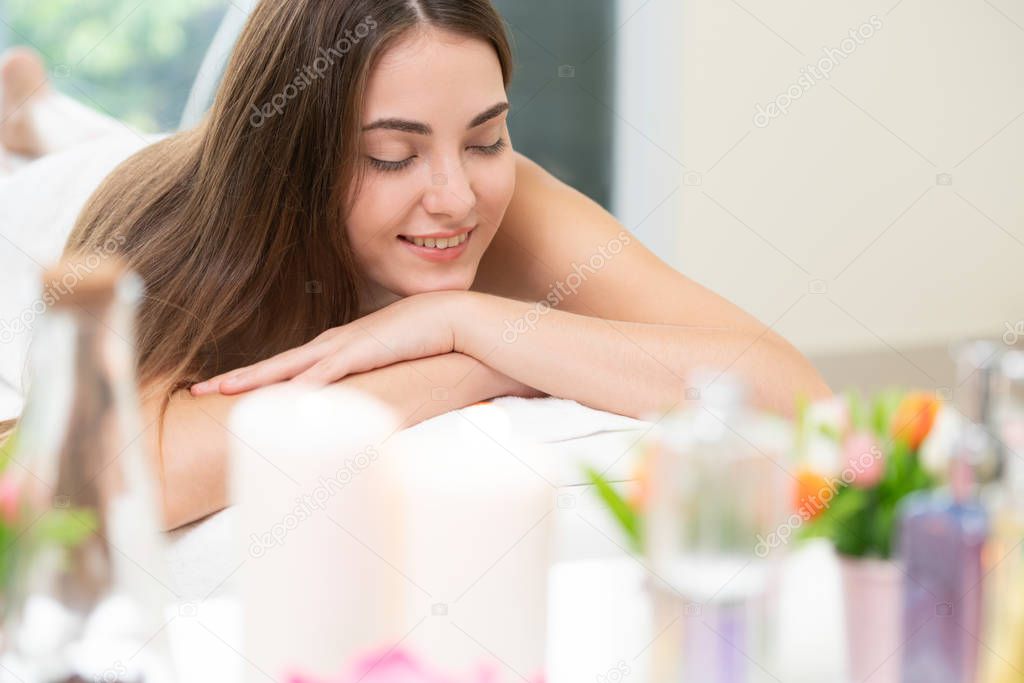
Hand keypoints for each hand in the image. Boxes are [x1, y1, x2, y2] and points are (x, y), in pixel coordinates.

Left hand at [190, 291, 464, 395]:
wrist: (451, 319)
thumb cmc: (423, 342)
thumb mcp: (387, 365)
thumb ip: (369, 381)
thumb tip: (359, 404)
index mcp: (336, 349)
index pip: (287, 366)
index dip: (255, 378)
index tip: (225, 389)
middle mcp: (331, 345)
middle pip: (274, 364)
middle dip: (236, 378)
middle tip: (198, 390)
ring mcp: (343, 347)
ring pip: (288, 366)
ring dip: (255, 379)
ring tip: (221, 391)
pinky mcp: (361, 352)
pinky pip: (325, 372)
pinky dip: (301, 385)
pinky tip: (280, 397)